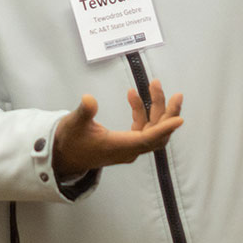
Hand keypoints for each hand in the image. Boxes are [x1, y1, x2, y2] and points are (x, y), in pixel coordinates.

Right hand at [52, 79, 182, 179]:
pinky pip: (142, 128)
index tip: (180, 118)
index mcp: (118, 146)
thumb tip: (90, 99)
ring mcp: (129, 147)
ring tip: (153, 85)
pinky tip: (133, 96)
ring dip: (155, 108)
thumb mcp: (73, 123)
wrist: (62, 157)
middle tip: (176, 95)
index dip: (164, 128)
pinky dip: (142, 112)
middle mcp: (128, 150)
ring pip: (151, 129)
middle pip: (157, 134)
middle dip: (167, 113)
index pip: (147, 138)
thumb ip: (84, 111)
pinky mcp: (126, 143)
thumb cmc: (69, 141)